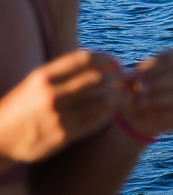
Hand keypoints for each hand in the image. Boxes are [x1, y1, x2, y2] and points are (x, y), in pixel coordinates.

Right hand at [0, 50, 124, 165]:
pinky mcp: (63, 136)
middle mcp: (50, 95)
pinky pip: (96, 122)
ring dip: (117, 96)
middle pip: (96, 78)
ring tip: (122, 94)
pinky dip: (108, 114)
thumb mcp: (35, 82)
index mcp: (42, 77)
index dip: (106, 58)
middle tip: (126, 78)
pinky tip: (110, 111)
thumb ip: (62, 72)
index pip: (84, 59)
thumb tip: (99, 60)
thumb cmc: (23, 106)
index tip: (116, 62)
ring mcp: (57, 116)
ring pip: (101, 101)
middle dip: (117, 76)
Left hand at [119, 50, 172, 140]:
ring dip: (158, 100)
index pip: (172, 57)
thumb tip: (127, 73)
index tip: (138, 76)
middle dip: (157, 84)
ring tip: (142, 105)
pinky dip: (162, 114)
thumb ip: (130, 76)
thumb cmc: (135, 92)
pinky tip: (150, 116)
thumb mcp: (128, 82)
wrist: (138, 115)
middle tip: (141, 91)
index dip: (155, 66)